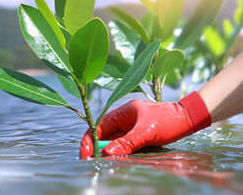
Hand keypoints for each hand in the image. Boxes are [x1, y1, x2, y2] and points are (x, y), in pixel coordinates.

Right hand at [80, 92, 210, 157]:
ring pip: (113, 143)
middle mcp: (123, 120)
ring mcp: (130, 129)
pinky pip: (124, 147)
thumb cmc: (168, 120)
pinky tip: (117, 160)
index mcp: (121, 113)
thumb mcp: (146, 132)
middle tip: (93, 162)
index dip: (89, 140)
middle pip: (104, 136)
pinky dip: (120, 154)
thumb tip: (107, 153)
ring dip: (108, 152)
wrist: (188, 119)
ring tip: (103, 163)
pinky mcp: (137, 137)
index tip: (86, 154)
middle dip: (97, 148)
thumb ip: (126, 142)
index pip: (98, 126)